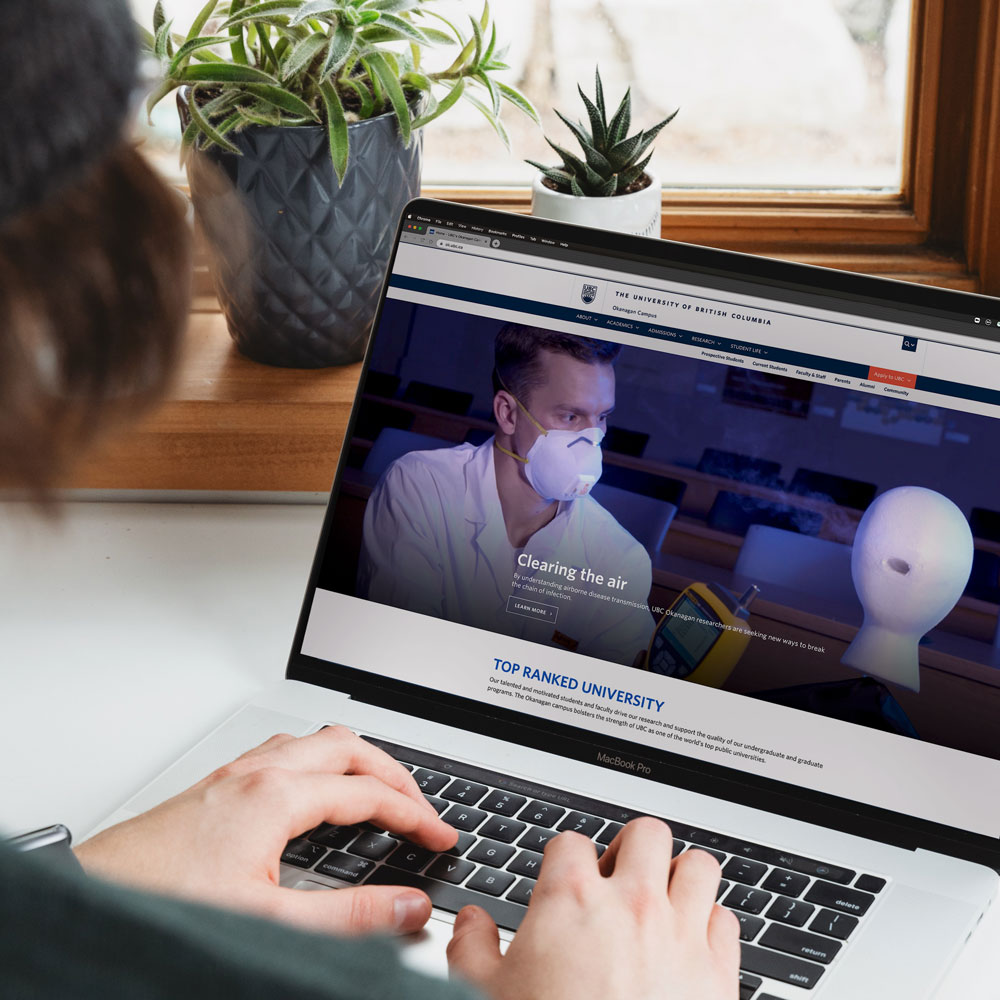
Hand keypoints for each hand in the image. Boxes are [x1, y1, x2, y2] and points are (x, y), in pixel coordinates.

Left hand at [74, 727, 457, 935]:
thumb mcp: (268, 919)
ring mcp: (233, 772)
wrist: (90, 898)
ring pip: (314, 740)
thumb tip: (408, 906)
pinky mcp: (216, 784)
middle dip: (394, 774)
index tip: (440, 836)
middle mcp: (257, 772)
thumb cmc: (162, 903)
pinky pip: (284, 750)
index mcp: (276, 796)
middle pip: (348, 746)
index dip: (414, 814)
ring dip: (356, 759)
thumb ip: (347, 917)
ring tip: (377, 790)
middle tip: (421, 807)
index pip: (367, 794)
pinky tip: (312, 791)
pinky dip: (319, 762)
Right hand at [447, 817, 739, 999]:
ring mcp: (681, 935)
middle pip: (647, 833)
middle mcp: (632, 905)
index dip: (564, 861)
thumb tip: (470, 923)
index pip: (571, 842)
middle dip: (632, 850)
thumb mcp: (484, 994)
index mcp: (571, 900)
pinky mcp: (718, 974)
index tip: (564, 882)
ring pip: (699, 866)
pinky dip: (710, 926)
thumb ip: (473, 948)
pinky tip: (690, 946)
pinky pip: (728, 921)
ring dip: (680, 878)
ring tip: (663, 901)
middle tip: (619, 878)